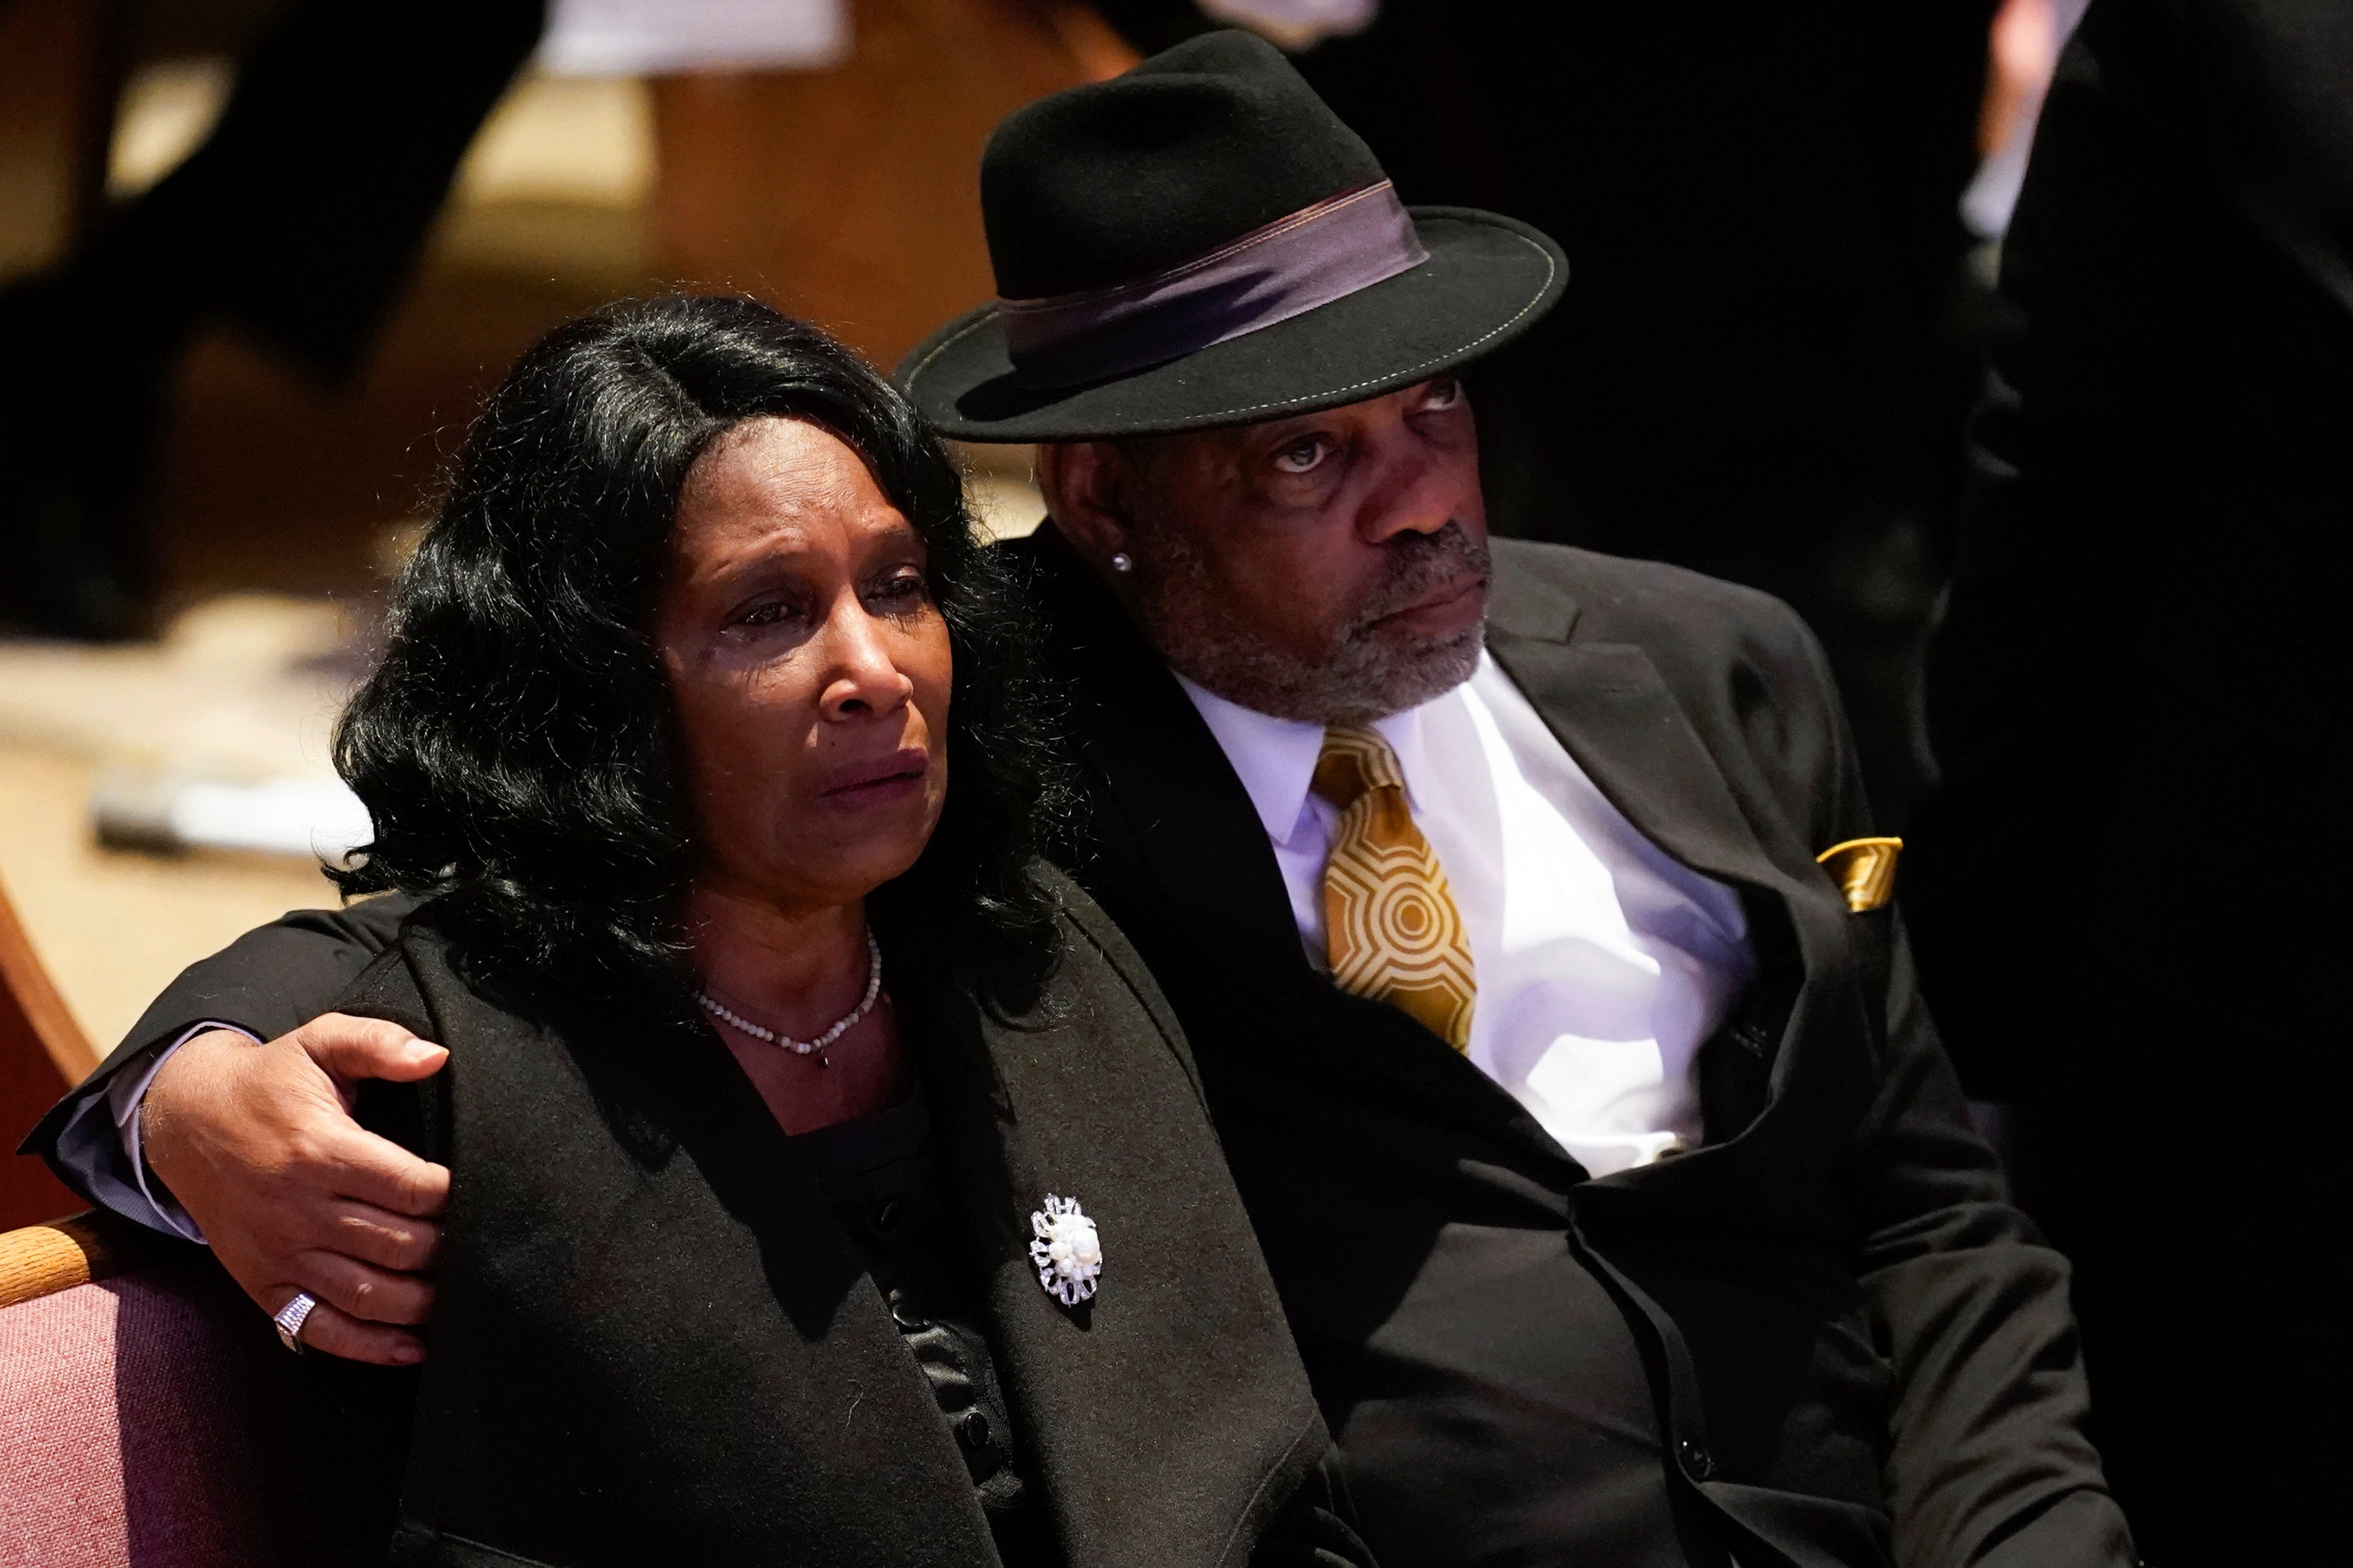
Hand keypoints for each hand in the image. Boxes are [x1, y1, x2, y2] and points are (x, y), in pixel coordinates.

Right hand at [143, 1015, 450, 1365]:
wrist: (186, 1123)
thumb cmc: (271, 1082)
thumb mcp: (319, 1042)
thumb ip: (379, 1043)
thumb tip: (436, 1057)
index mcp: (320, 1151)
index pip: (409, 1187)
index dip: (454, 1195)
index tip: (481, 1190)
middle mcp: (299, 1209)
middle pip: (396, 1245)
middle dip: (448, 1249)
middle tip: (481, 1244)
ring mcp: (279, 1254)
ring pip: (367, 1294)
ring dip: (422, 1304)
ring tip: (463, 1297)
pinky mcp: (263, 1285)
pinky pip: (318, 1328)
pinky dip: (367, 1346)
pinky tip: (411, 1347)